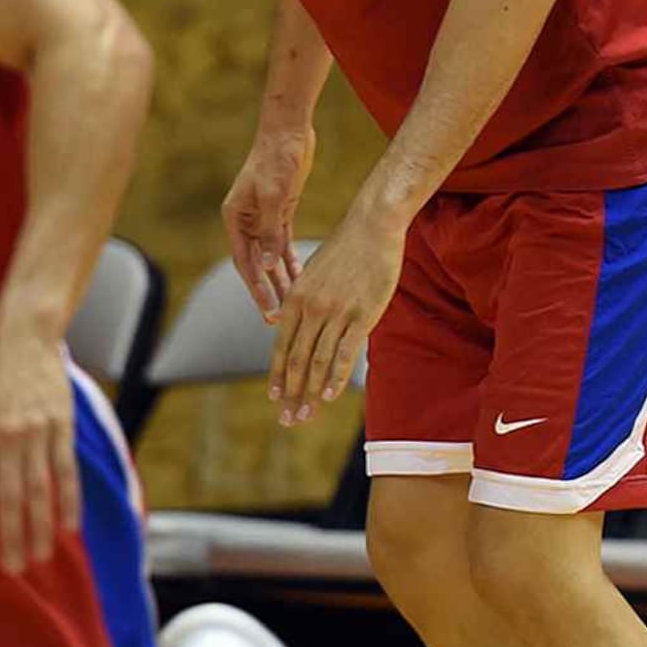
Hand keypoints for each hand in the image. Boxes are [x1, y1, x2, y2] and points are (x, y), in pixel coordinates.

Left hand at [0, 326, 79, 572]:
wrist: (24, 339)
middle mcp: (4, 439)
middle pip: (8, 498)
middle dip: (11, 537)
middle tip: (15, 568)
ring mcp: (35, 433)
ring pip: (38, 490)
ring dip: (40, 527)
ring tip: (41, 556)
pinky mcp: (62, 425)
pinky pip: (66, 470)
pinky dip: (70, 500)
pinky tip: (71, 526)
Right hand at [225, 125, 315, 321]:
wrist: (288, 130)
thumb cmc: (276, 158)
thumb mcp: (275, 195)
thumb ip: (271, 230)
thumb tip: (269, 265)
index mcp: (235, 218)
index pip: (245, 263)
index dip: (256, 289)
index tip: (268, 311)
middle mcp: (245, 221)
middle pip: (256, 264)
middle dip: (267, 291)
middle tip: (278, 319)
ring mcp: (262, 217)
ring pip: (270, 257)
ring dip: (280, 280)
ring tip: (292, 305)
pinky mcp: (280, 211)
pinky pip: (283, 244)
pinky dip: (290, 261)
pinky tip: (300, 278)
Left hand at [269, 208, 403, 425]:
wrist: (372, 227)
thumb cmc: (345, 250)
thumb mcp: (312, 274)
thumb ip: (301, 302)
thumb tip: (290, 325)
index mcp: (295, 299)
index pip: (281, 347)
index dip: (277, 375)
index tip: (275, 398)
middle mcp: (310, 308)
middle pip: (296, 360)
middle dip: (290, 393)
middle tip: (288, 419)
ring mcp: (335, 312)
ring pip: (317, 361)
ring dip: (310, 392)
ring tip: (307, 414)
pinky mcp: (361, 314)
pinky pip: (345, 352)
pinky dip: (335, 376)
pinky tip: (329, 394)